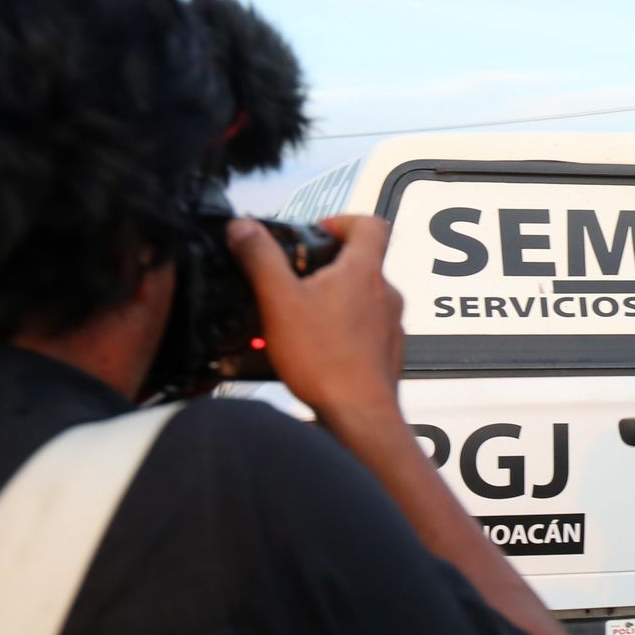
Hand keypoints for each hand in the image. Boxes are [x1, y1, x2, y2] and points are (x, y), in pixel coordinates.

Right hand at [227, 215, 404, 429]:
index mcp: (364, 271)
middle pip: (363, 262)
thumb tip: (243, 228)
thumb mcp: (279, 301)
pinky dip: (343, 332)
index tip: (318, 232)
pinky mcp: (388, 352)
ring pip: (363, 299)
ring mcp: (391, 325)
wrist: (359, 414)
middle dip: (328, 267)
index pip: (370, 224)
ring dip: (334, 301)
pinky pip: (366, 331)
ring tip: (301, 319)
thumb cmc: (325, 361)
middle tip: (297, 280)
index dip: (343, 220)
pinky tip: (317, 349)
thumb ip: (260, 258)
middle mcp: (386, 294)